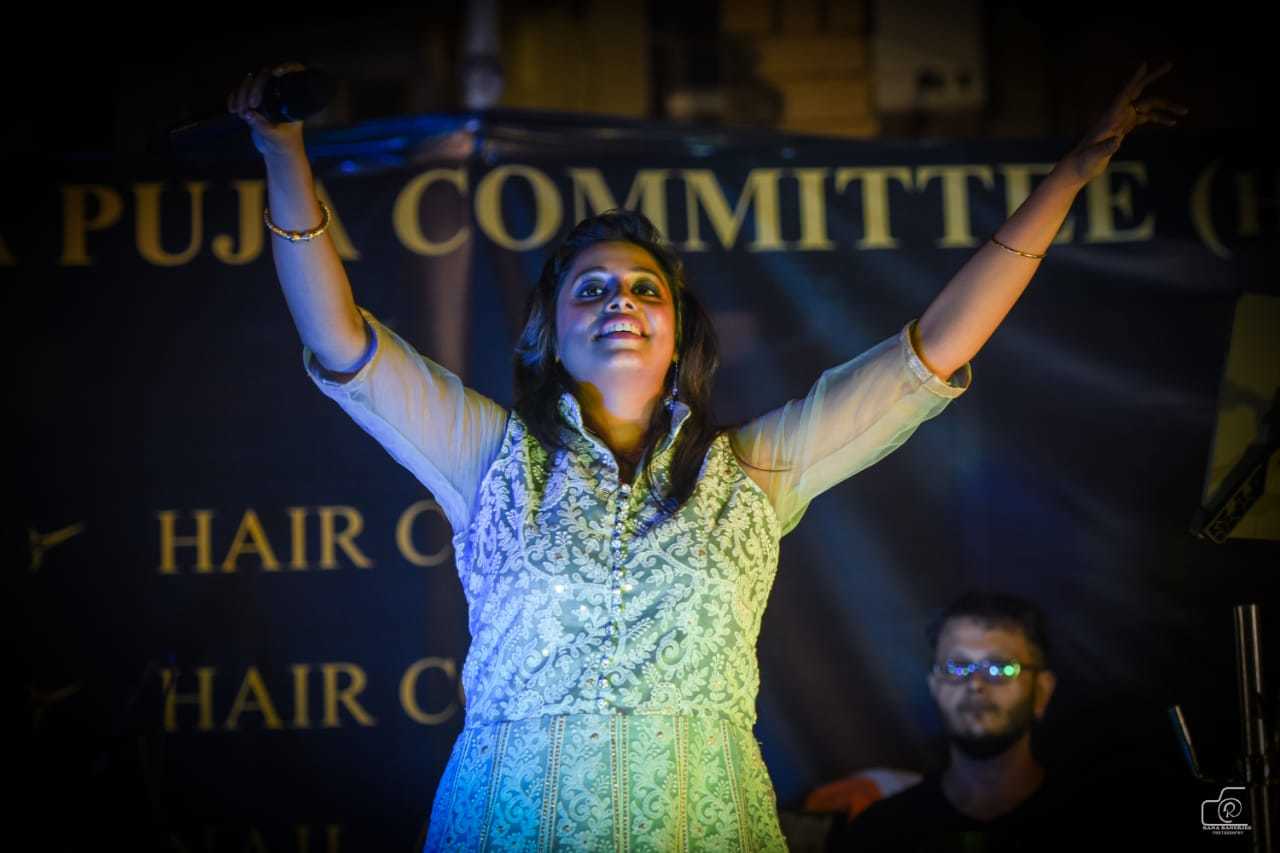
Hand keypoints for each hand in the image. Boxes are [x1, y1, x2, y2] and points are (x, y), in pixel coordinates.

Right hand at [226, 62, 307, 158]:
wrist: (278, 154)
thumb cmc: (285, 145)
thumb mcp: (276, 137)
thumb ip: (263, 127)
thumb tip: (248, 114)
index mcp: (292, 99)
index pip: (293, 72)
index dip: (287, 66)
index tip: (276, 73)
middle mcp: (279, 93)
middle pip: (264, 75)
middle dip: (254, 87)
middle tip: (251, 105)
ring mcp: (264, 96)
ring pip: (250, 82)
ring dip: (240, 93)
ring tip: (238, 112)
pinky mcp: (251, 102)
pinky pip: (240, 93)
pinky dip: (233, 98)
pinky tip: (232, 110)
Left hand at [1057, 60, 1188, 185]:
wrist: (1079, 168)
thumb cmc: (1084, 162)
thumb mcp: (1094, 157)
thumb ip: (1105, 149)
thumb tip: (1116, 141)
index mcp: (1109, 116)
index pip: (1124, 93)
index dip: (1135, 79)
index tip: (1144, 64)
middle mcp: (1116, 114)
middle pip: (1138, 90)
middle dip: (1153, 77)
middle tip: (1170, 63)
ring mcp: (1120, 120)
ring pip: (1147, 106)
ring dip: (1166, 108)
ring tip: (1185, 111)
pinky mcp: (1123, 127)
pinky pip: (1144, 117)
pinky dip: (1159, 118)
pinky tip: (1172, 123)